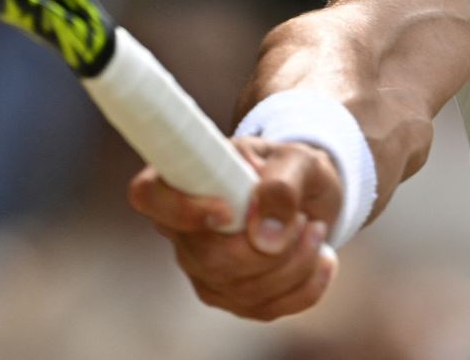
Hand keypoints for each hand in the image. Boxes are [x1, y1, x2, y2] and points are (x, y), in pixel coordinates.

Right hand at [127, 137, 344, 319]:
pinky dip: (305, 287)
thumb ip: (281, 185)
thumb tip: (265, 234)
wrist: (310, 195)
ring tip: (314, 229)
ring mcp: (202, 268)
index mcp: (185, 177)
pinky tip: (321, 260)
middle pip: (209, 258)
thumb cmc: (291, 169)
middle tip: (303, 218)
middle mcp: (182, 228)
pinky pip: (265, 308)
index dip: (180, 209)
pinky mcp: (230, 296)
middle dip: (270, 248)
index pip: (148, 195)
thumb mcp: (297, 160)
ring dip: (296, 264)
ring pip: (242, 290)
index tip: (227, 211)